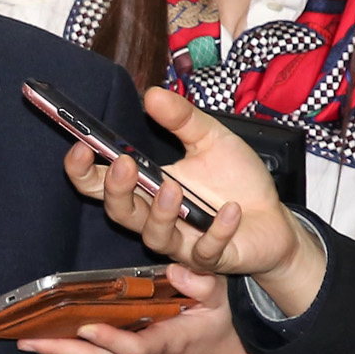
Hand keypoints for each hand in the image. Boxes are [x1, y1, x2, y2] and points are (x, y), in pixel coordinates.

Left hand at [17, 266, 284, 353]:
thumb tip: (175, 268)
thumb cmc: (217, 328)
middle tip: (28, 340)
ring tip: (25, 339)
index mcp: (171, 344)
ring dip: (60, 353)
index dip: (110, 340)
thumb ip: (201, 283)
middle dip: (63, 351)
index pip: (136, 348)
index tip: (86, 326)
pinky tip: (46, 342)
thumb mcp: (220, 300)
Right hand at [64, 88, 324, 314]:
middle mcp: (156, 217)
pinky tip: (231, 210)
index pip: (101, 184)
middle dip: (116, 191)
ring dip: (160, 214)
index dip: (83, 171)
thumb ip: (183, 119)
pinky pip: (206, 251)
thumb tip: (152, 94)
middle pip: (120, 212)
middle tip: (125, 165)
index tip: (80, 147)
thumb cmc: (236, 182)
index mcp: (148, 186)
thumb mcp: (212, 139)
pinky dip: (217, 231)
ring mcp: (182, 242)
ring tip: (172, 188)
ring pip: (154, 237)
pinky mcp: (211, 259)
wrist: (274, 220)